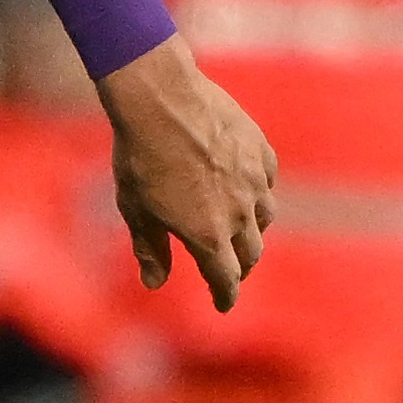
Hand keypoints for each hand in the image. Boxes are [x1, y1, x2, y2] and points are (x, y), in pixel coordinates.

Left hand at [101, 34, 275, 309]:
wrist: (161, 98)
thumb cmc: (140, 157)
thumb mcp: (135, 209)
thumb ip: (150, 249)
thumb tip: (154, 283)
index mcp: (208, 235)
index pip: (226, 279)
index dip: (225, 296)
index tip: (223, 303)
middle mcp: (239, 213)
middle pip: (250, 253)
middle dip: (240, 267)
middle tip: (230, 270)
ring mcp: (254, 181)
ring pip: (265, 218)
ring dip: (253, 231)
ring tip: (240, 230)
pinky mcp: (260, 151)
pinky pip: (267, 181)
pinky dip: (258, 192)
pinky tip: (246, 187)